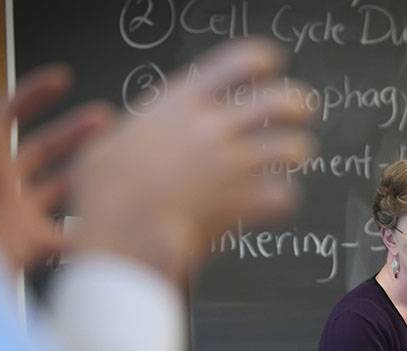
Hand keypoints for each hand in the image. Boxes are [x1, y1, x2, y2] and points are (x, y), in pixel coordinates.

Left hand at [0, 65, 112, 271]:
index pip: (9, 115)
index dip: (36, 94)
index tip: (63, 80)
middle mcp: (2, 182)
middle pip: (43, 149)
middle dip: (75, 131)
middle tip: (103, 118)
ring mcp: (19, 212)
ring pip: (59, 187)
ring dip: (86, 175)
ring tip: (112, 161)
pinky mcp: (32, 242)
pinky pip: (67, 236)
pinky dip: (88, 232)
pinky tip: (109, 221)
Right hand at [70, 39, 314, 281]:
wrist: (121, 233)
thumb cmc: (105, 194)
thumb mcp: (107, 145)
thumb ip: (131, 133)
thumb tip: (121, 130)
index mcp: (181, 103)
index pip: (240, 61)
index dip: (265, 62)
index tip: (273, 68)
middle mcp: (213, 128)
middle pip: (279, 100)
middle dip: (299, 105)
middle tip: (301, 113)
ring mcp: (233, 165)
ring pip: (292, 147)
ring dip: (298, 152)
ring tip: (295, 157)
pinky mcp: (245, 201)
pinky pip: (286, 194)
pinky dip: (286, 198)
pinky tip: (276, 201)